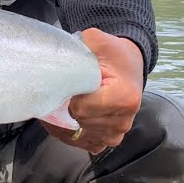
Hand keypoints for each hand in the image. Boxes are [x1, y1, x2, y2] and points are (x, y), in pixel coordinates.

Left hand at [41, 28, 143, 154]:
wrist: (129, 66)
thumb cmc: (114, 55)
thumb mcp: (98, 41)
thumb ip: (78, 48)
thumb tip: (54, 63)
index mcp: (124, 97)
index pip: (80, 107)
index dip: (67, 94)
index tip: (68, 81)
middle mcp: (123, 121)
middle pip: (77, 121)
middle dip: (64, 105)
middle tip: (65, 88)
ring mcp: (115, 134)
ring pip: (74, 133)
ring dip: (63, 119)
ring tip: (66, 98)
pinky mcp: (107, 141)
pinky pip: (78, 141)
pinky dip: (67, 130)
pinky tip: (68, 113)